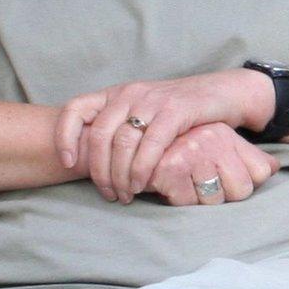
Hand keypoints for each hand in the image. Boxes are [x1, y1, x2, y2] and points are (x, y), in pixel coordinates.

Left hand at [56, 69, 269, 202]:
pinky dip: (142, 168)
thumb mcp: (145, 113)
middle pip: (99, 135)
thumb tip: (93, 162)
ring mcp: (152, 100)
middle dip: (99, 171)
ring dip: (120, 175)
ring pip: (122, 143)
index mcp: (117, 94)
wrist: (223, 93)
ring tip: (126, 195)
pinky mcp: (175, 110)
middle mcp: (130, 94)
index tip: (68, 163)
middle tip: (109, 194)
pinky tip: (143, 184)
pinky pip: (150, 144)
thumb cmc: (182, 112)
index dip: (65, 136)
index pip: (75, 109)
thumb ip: (121, 128)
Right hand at [139, 122, 278, 206]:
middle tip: (198, 185)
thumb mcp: (219, 145)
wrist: (134, 139)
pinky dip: (175, 200)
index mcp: (227, 134)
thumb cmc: (178, 148)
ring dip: (195, 200)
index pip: (261, 174)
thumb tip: (275, 168)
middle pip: (242, 191)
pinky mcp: (171, 167)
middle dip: (220, 197)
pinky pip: (187, 202)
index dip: (243, 186)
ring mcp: (194, 151)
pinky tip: (164, 187)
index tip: (227, 182)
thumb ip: (250, 158)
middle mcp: (215, 139)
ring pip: (215, 201)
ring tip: (180, 185)